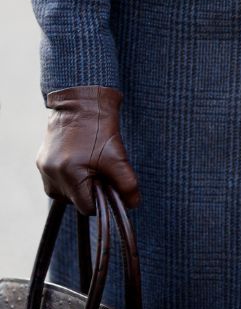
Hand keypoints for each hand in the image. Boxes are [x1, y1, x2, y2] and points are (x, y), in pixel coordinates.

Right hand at [36, 86, 139, 214]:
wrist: (81, 101)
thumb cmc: (100, 128)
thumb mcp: (118, 156)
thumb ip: (127, 184)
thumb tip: (132, 204)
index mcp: (69, 174)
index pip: (87, 207)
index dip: (102, 199)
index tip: (109, 185)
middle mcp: (51, 173)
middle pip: (75, 201)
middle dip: (90, 191)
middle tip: (101, 171)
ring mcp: (43, 168)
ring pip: (65, 193)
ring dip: (79, 186)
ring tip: (89, 164)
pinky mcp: (40, 161)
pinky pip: (56, 181)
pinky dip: (69, 178)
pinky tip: (79, 162)